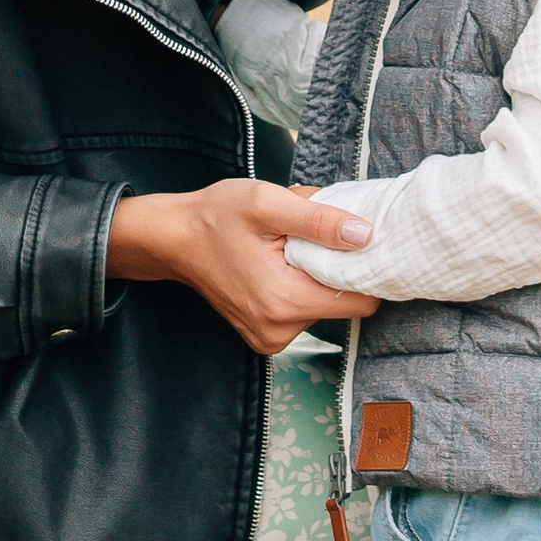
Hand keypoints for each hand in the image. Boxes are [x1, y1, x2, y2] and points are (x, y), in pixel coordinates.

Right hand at [105, 181, 380, 357]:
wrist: (174, 238)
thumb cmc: (216, 216)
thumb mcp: (268, 203)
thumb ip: (320, 220)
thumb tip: (365, 235)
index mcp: (284, 301)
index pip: (360, 301)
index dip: (366, 269)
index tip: (358, 243)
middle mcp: (279, 330)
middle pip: (342, 303)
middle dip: (335, 267)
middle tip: (308, 236)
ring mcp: (270, 337)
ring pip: (323, 306)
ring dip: (315, 274)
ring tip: (287, 247)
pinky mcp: (265, 335)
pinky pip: (302, 310)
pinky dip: (300, 285)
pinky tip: (279, 263)